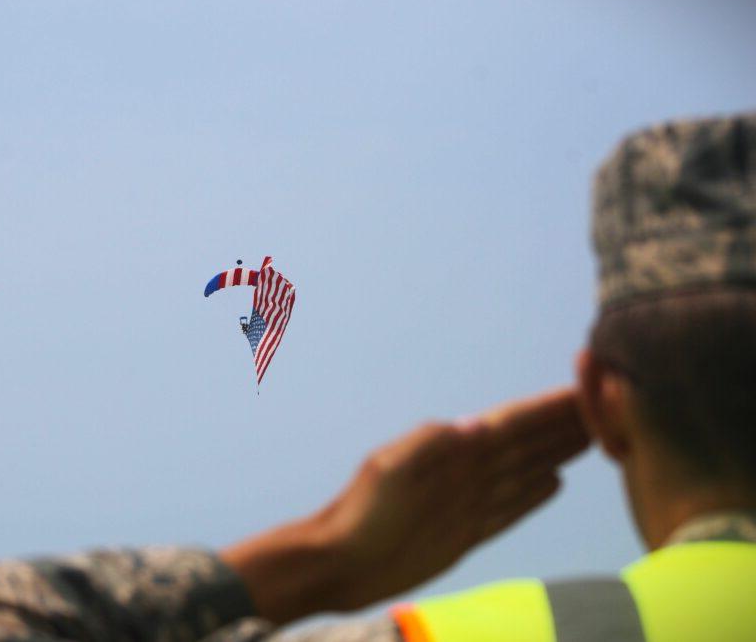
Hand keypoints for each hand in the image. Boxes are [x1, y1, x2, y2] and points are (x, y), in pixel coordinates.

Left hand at [221, 387, 589, 623]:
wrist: (341, 561)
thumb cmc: (359, 513)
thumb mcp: (389, 470)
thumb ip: (430, 445)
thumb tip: (477, 425)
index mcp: (452, 450)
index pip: (512, 423)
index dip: (549, 408)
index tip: (586, 389)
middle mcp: (466, 471)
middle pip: (527, 442)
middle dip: (564, 423)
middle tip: (609, 404)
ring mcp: (468, 501)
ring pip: (525, 471)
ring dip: (556, 452)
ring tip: (592, 435)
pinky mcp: (466, 532)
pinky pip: (510, 508)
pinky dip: (533, 494)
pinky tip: (555, 481)